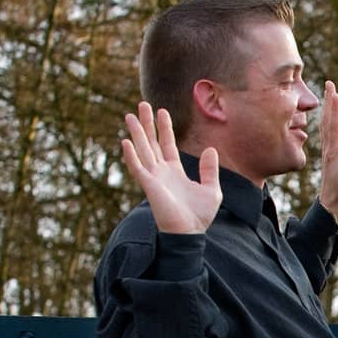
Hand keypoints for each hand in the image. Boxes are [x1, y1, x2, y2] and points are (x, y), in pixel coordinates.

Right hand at [121, 102, 220, 233]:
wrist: (190, 233)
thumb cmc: (200, 216)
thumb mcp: (212, 189)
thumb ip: (209, 170)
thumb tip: (210, 149)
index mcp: (174, 172)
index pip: (167, 145)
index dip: (164, 129)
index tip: (162, 111)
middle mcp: (161, 173)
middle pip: (151, 143)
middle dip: (147, 124)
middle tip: (142, 104)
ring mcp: (153, 178)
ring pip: (142, 150)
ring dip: (136, 133)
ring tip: (130, 115)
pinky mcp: (149, 186)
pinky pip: (137, 168)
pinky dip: (131, 156)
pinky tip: (125, 141)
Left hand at [317, 82, 337, 218]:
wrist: (330, 205)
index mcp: (335, 150)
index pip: (334, 124)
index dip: (334, 107)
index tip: (333, 90)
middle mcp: (329, 148)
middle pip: (327, 120)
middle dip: (328, 102)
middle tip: (329, 84)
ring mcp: (328, 151)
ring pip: (325, 125)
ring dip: (327, 110)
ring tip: (328, 97)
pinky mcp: (329, 156)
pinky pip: (326, 134)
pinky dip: (326, 122)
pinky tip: (326, 121)